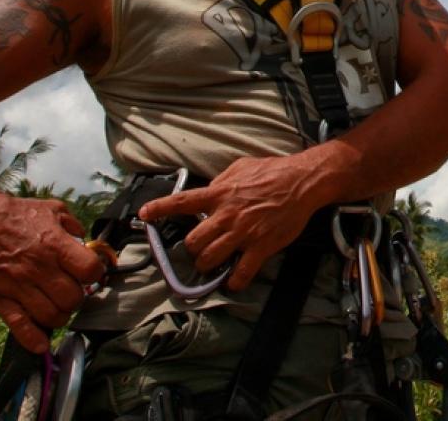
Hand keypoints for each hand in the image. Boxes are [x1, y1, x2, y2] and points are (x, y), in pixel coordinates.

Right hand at [0, 188, 105, 353]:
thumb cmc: (13, 214)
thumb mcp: (51, 209)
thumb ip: (74, 227)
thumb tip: (86, 244)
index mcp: (54, 245)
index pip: (90, 271)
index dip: (94, 274)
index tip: (88, 274)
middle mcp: (38, 268)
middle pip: (73, 298)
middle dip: (77, 298)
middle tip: (70, 292)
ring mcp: (18, 286)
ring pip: (51, 315)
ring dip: (59, 316)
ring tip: (56, 307)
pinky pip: (19, 325)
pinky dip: (33, 339)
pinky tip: (41, 343)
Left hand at [138, 155, 319, 292]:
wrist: (302, 182)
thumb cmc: (273, 172)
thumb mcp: (241, 167)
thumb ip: (221, 180)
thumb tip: (207, 190)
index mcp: (220, 194)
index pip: (183, 202)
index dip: (160, 208)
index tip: (145, 214)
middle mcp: (227, 215)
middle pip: (193, 241)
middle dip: (192, 248)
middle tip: (199, 249)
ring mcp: (244, 233)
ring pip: (211, 258)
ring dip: (207, 265)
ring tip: (212, 264)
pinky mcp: (261, 246)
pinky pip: (242, 272)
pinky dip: (234, 281)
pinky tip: (233, 281)